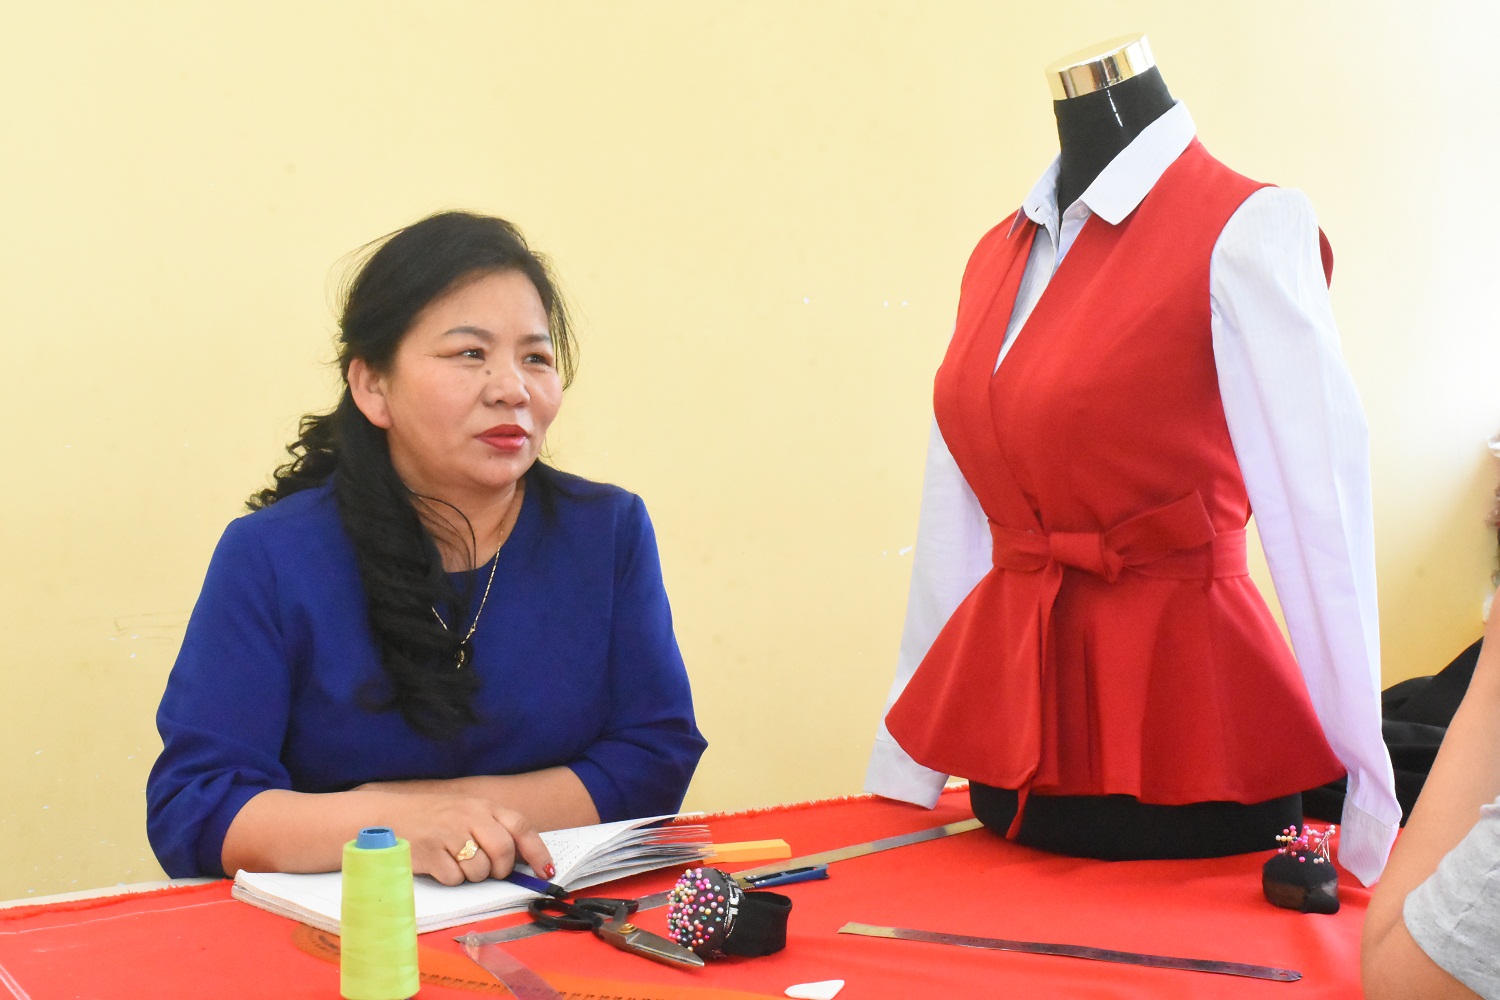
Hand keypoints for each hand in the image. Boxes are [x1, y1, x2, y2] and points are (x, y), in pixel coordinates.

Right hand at [383, 792, 553, 886]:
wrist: (386, 816)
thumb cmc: (431, 818)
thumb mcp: (465, 812)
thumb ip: (492, 828)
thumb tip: (521, 859)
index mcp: (482, 806)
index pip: (520, 826)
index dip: (537, 851)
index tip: (546, 871)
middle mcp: (468, 816)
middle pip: (503, 852)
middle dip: (501, 870)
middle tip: (491, 872)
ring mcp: (448, 834)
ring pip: (480, 871)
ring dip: (472, 876)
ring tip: (455, 861)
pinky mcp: (430, 853)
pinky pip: (455, 879)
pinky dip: (450, 879)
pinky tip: (438, 864)